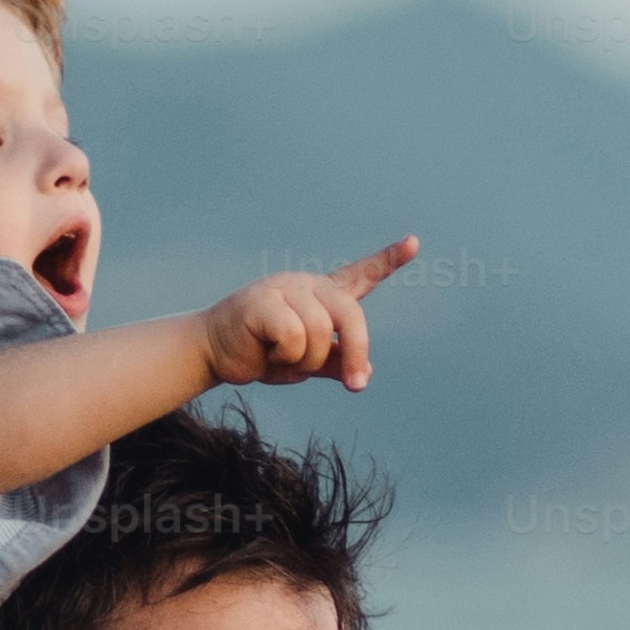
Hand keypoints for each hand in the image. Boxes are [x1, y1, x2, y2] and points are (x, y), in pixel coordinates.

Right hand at [196, 237, 413, 394]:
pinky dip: (284, 356)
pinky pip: (293, 336)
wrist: (215, 354)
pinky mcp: (263, 299)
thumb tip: (365, 371)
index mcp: (323, 296)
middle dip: (356, 353)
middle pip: (350, 314)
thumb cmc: (263, 355)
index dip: (389, 259)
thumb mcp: (307, 362)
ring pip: (319, 332)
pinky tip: (264, 350)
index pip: (361, 274)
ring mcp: (285, 288)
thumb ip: (335, 362)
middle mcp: (308, 285)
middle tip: (356, 386)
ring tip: (279, 357)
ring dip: (304, 360)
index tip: (414, 243)